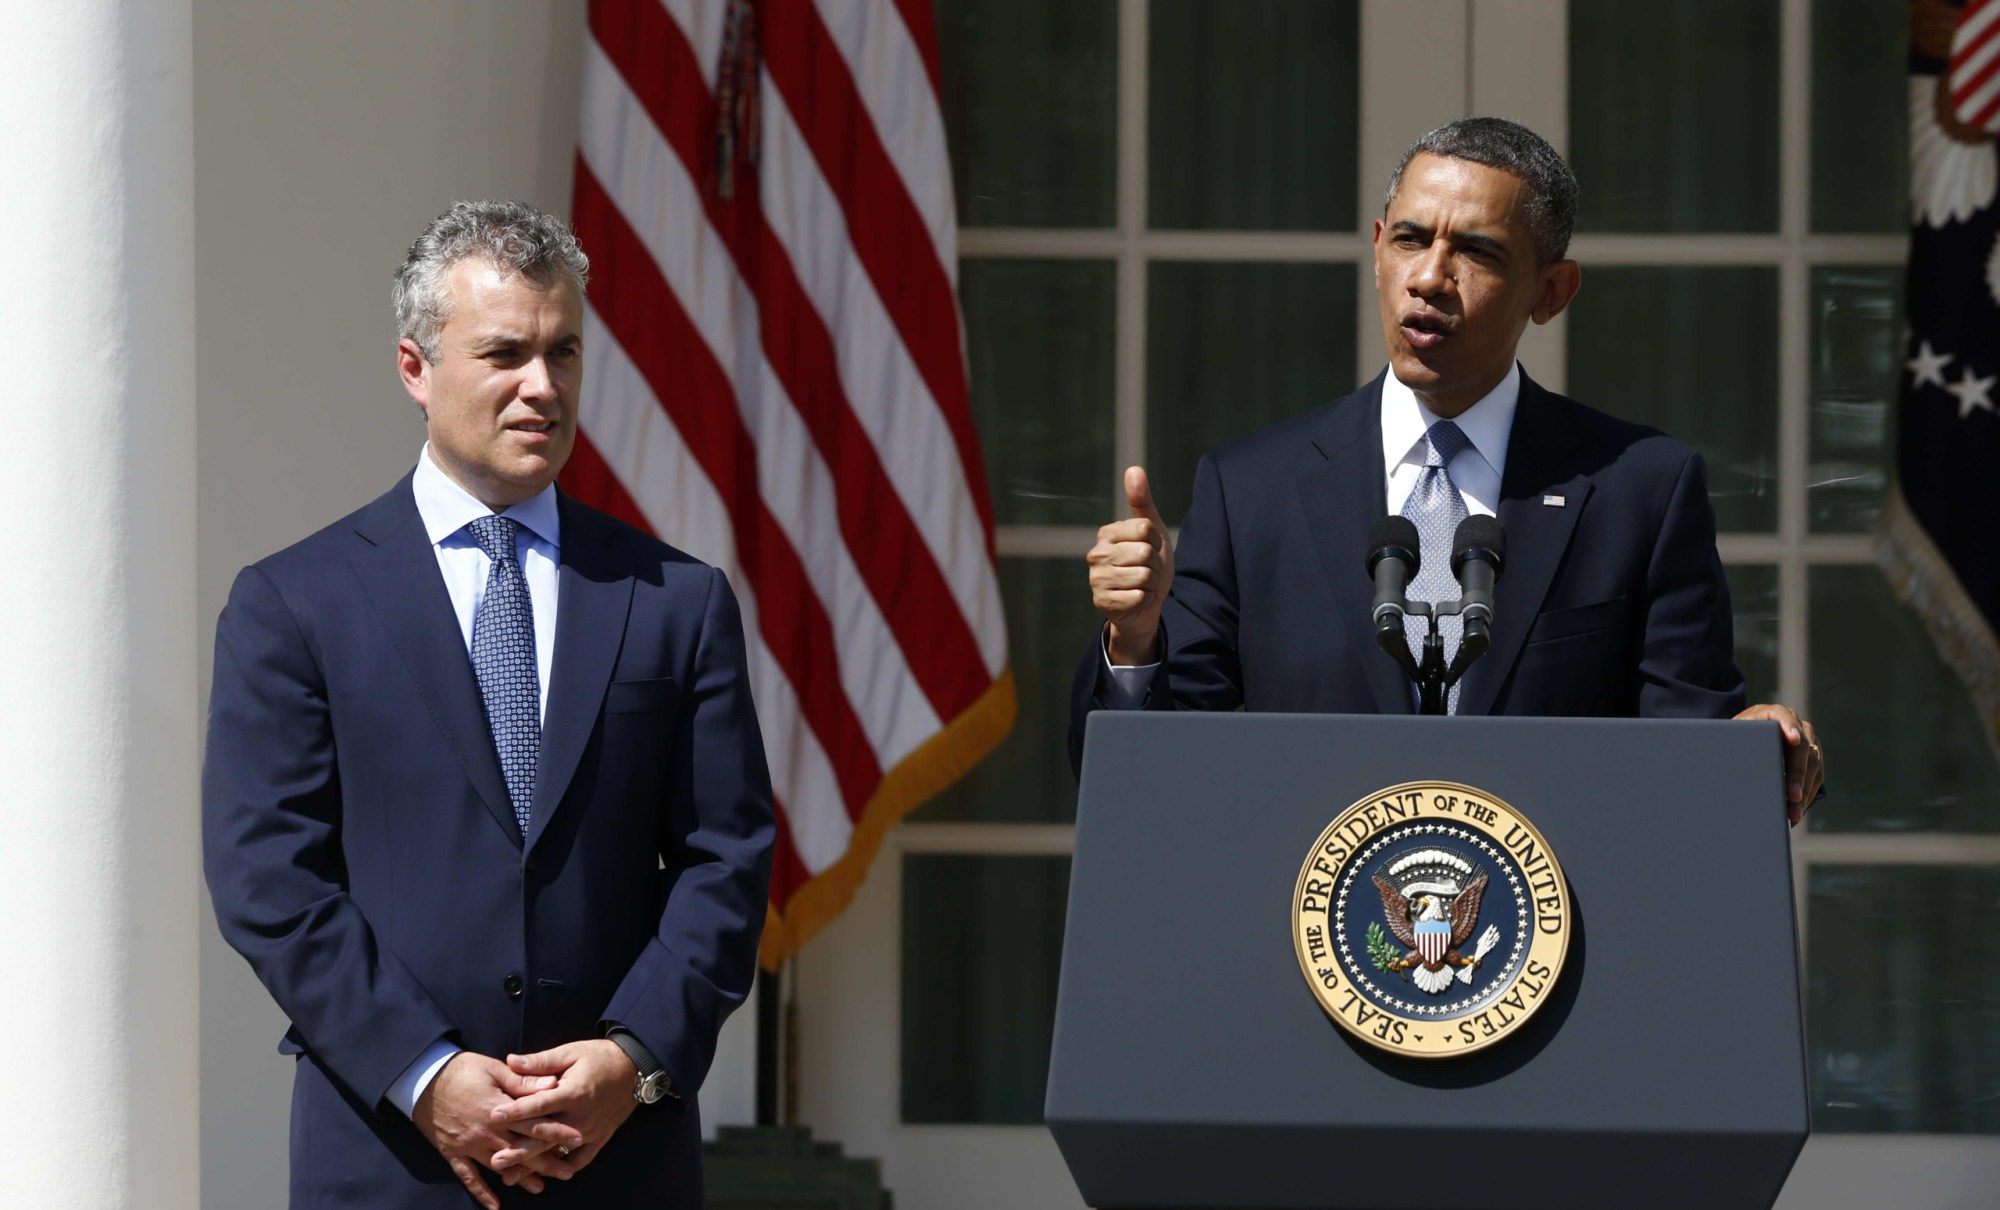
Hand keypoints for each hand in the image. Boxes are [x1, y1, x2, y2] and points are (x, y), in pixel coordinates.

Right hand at [411, 1051, 576, 1207]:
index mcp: (497, 1109)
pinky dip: (481, 1192)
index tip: (578, 1138)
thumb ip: (523, 1081)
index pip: (533, 1123)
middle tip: (567, 1172)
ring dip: (520, 1178)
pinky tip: (495, 1205)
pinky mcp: (453, 1152)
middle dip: (545, 1162)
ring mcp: (468, 1145)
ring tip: (540, 1188)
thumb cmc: (462, 1070)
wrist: (423, 1079)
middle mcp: (485, 1132)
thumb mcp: (494, 1069)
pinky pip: (468, 1177)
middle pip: (521, 1150)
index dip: (557, 1131)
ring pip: (499, 1166)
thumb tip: (552, 1084)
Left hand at [489, 1040, 640, 1180]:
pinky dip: (564, 1168)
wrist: (633, 1068)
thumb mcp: (570, 1053)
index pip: (540, 1104)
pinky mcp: (599, 1138)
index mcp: (573, 1092)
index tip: (494, 1116)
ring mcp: (591, 1130)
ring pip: (558, 1152)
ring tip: (512, 1176)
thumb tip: (511, 1060)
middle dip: (519, 1150)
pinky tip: (546, 1174)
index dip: (516, 1110)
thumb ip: (541, 1061)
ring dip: (535, 1165)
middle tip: (496, 1160)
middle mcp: (581, 1115)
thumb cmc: (598, 1057)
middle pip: (545, 1136)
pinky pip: (581, 1159)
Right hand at [1088, 466, 1174, 663]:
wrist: (1145, 603)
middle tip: (1146, 570)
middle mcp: (1096, 554)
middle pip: (1145, 553)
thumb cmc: (1147, 563)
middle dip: (1155, 565)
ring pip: (1143, 576)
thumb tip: (1134, 469)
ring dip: (1150, 584)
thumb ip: (1142, 500)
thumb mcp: (1151, 531)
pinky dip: (1144, 600)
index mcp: (1107, 533)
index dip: (1156, 543)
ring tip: (1140, 585)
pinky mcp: (1101, 602)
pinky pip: (1138, 597)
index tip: (1150, 550)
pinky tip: (1136, 599)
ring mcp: (1097, 579)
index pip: (1146, 529)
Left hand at [1734, 703, 1823, 824]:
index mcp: (1768, 714)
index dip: (1787, 725)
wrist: (1747, 740)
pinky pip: (1816, 775)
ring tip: (1794, 812)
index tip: (1793, 739)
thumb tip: (1722, 761)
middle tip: (1792, 796)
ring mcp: (1808, 738)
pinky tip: (1798, 809)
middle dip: (1797, 774)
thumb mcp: (1730, 738)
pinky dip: (1808, 794)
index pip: (1780, 715)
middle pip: (1800, 747)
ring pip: (1812, 764)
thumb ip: (1729, 743)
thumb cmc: (1734, 740)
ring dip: (1804, 791)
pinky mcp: (1814, 754)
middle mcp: (1793, 723)